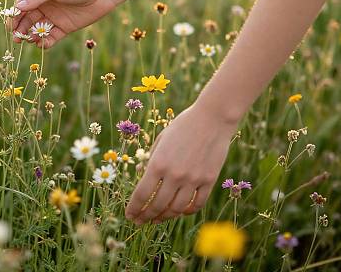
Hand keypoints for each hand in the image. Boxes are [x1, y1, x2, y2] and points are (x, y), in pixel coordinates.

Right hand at [12, 0, 116, 47]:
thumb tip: (18, 7)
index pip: (22, 6)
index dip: (14, 16)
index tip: (10, 26)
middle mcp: (45, 6)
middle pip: (27, 20)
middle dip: (20, 30)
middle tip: (16, 39)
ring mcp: (55, 18)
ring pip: (37, 30)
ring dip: (31, 37)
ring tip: (30, 40)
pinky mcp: (64, 28)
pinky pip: (51, 38)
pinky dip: (45, 42)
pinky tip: (43, 43)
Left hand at [125, 103, 236, 223]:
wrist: (212, 118)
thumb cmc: (183, 125)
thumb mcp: (161, 139)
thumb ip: (151, 160)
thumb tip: (142, 178)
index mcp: (158, 163)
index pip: (141, 194)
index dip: (134, 208)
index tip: (129, 215)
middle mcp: (174, 174)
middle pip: (157, 206)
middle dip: (146, 216)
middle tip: (140, 222)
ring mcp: (193, 179)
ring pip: (176, 209)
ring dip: (164, 217)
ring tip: (157, 219)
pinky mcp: (209, 181)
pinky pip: (196, 204)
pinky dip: (187, 212)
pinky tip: (180, 211)